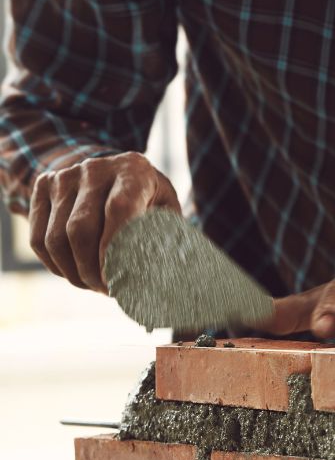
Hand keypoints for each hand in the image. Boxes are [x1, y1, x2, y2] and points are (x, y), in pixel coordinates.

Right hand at [29, 152, 180, 291]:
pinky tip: (75, 274)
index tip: (118, 282)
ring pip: (56, 239)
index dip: (114, 251)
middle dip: (92, 272)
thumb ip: (168, 246)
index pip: (118, 210)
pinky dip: (55, 266)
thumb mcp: (165, 216)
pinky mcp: (43, 187)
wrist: (112, 174)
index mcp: (134, 171)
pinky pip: (39, 239)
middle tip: (108, 292)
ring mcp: (64, 176)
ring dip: (74, 274)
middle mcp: (95, 168)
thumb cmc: (148, 204)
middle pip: (80, 229)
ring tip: (95, 286)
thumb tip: (170, 287)